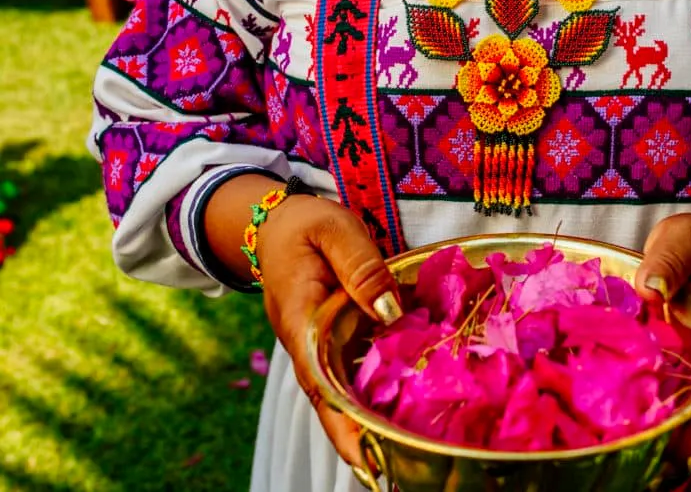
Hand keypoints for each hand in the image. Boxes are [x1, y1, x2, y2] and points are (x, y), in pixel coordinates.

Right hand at [256, 193, 400, 465]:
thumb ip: (361, 267)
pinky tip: (410, 407)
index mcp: (302, 323)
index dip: (344, 424)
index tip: (368, 459)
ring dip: (372, 423)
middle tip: (400, 467)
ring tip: (412, 449)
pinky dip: (378, 394)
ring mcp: (317, 350)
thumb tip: (390, 312)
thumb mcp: (334, 230)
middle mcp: (307, 347)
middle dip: (362, 441)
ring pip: (344, 397)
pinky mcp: (332, 345)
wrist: (274, 225)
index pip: (320, 384)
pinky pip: (354, 377)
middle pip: (333, 405)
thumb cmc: (305, 226)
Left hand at [634, 212, 690, 483]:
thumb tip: (651, 288)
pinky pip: (669, 392)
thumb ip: (669, 260)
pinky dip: (658, 416)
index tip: (686, 439)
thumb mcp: (685, 238)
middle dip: (687, 438)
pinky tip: (637, 439)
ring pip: (689, 406)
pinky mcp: (674, 358)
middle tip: (661, 467)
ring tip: (648, 468)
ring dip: (672, 435)